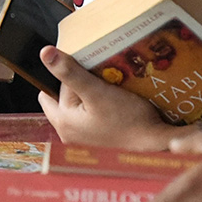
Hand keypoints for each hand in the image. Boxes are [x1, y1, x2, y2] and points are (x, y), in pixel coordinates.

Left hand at [36, 46, 175, 148]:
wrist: (155, 148)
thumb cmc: (128, 121)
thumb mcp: (97, 91)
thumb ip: (70, 72)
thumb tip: (45, 53)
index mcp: (62, 121)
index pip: (55, 86)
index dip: (72, 74)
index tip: (91, 71)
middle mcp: (67, 135)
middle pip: (64, 98)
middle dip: (78, 86)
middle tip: (99, 80)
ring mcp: (82, 142)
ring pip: (78, 108)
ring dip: (90, 97)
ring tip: (108, 92)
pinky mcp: (96, 144)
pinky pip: (90, 120)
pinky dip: (98, 110)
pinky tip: (114, 106)